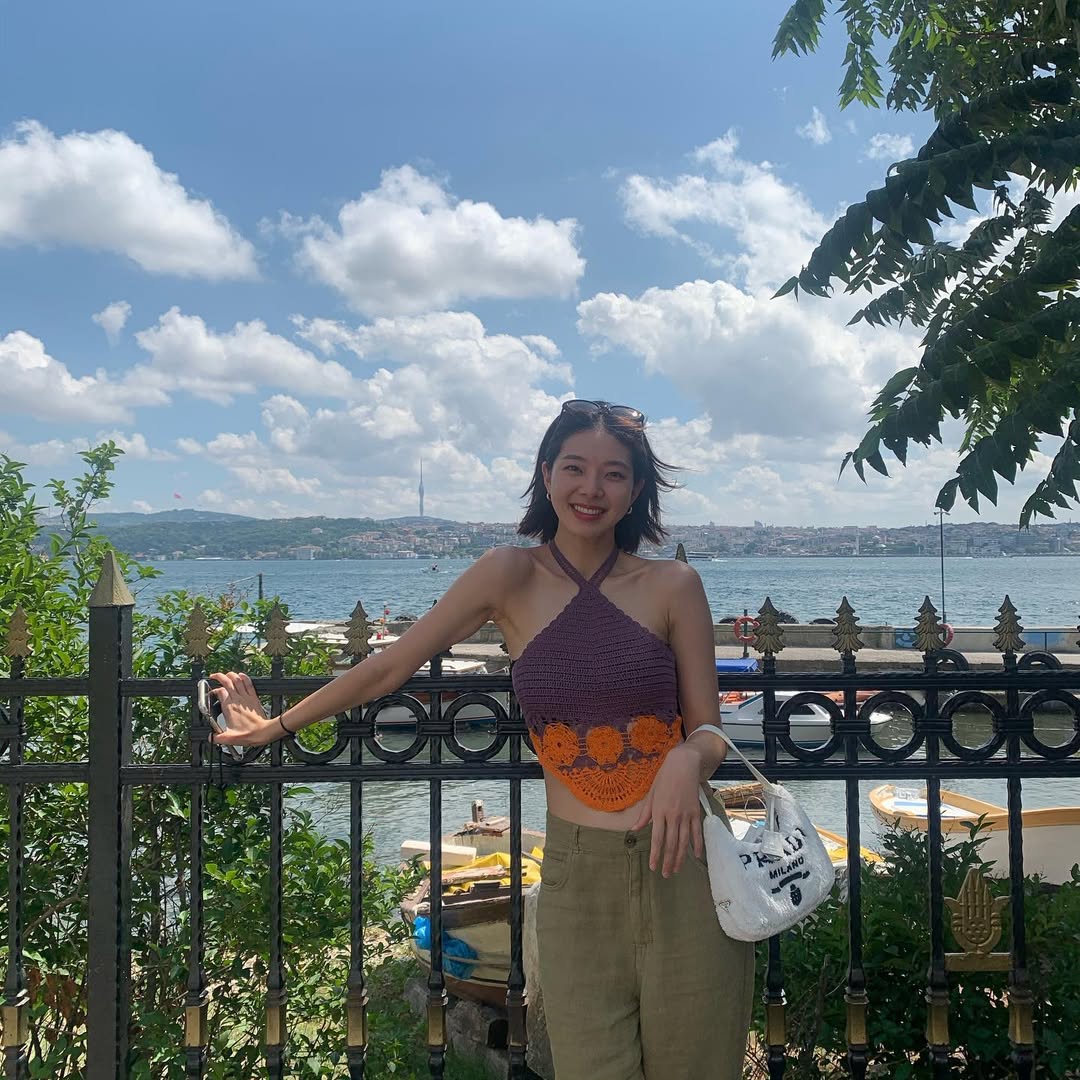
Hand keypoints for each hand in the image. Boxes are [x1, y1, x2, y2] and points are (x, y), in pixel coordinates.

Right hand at [208, 671, 278, 745]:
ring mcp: (246, 697)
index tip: (212, 693)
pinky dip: (244, 677)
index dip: (214, 690)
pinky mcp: (253, 698)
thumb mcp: (229, 738)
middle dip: (219, 677)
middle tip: (214, 676)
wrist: (263, 732)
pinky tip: (241, 675)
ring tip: (225, 674)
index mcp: (229, 707)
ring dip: (230, 675)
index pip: (219, 692)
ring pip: (237, 680)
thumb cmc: (248, 733)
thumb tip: (211, 737)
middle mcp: (237, 699)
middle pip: (227, 682)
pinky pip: (248, 683)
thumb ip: (217, 738)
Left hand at [631, 743, 704, 876]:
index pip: (657, 839)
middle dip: (668, 861)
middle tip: (666, 875)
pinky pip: (697, 832)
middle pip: (671, 844)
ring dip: (681, 857)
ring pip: (684, 841)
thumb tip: (634, 828)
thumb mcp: (651, 794)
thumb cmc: (664, 778)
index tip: (653, 867)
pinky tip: (696, 856)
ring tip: (677, 870)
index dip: (655, 855)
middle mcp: (672, 816)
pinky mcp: (696, 812)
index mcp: (659, 811)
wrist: (683, 765)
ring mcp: (686, 815)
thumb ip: (644, 814)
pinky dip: (698, 845)